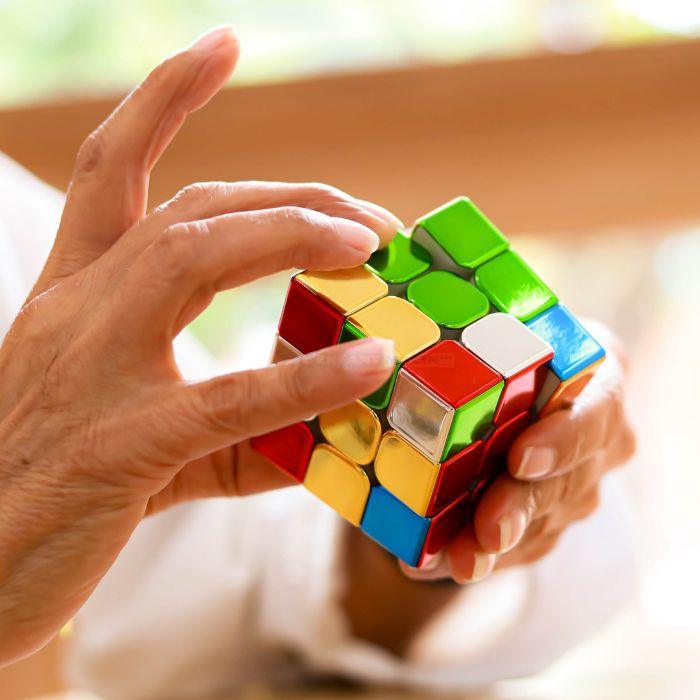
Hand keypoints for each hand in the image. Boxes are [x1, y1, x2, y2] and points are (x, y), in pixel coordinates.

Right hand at [0, 26, 399, 664]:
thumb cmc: (69, 489)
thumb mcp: (157, 433)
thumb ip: (250, 419)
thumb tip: (340, 412)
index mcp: (78, 295)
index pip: (117, 170)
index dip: (166, 99)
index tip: (223, 45)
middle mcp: (79, 312)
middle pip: (192, 210)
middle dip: (292, 197)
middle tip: (376, 218)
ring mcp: (93, 370)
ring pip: (190, 259)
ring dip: (292, 237)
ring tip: (371, 244)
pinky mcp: (121, 445)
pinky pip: (225, 396)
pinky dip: (304, 377)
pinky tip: (369, 363)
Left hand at [400, 326, 635, 583]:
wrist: (491, 388)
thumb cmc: (487, 348)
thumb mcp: (477, 333)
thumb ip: (449, 333)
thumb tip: (377, 353)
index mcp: (593, 371)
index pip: (596, 405)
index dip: (563, 436)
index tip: (520, 460)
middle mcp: (594, 430)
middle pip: (569, 476)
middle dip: (522, 507)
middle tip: (487, 531)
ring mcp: (577, 479)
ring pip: (545, 521)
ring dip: (496, 546)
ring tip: (452, 562)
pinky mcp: (551, 516)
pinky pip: (520, 546)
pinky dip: (479, 556)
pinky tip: (433, 564)